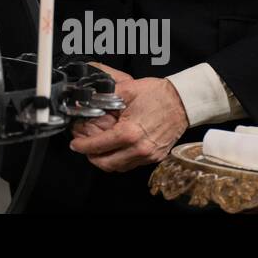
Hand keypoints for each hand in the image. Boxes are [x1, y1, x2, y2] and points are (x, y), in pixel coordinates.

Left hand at [68, 62, 188, 171]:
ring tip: (98, 150)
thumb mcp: (126, 89)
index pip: (98, 146)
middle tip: (83, 148)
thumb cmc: (157, 94)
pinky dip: (120, 161)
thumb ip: (105, 96)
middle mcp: (139, 149)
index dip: (82, 146)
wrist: (183, 101)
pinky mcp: (155, 157)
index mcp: (129, 133)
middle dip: (91, 157)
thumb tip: (87, 99)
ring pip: (119, 167)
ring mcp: (148, 155)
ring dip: (105, 161)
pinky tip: (115, 150)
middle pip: (106, 163)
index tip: (74, 144)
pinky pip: (132, 165)